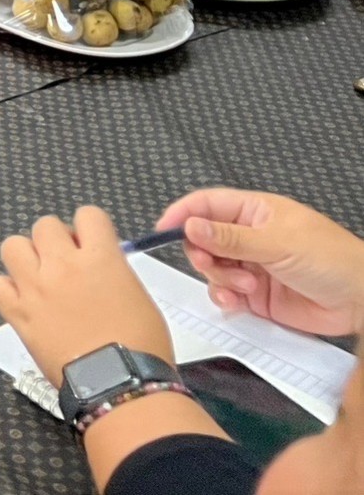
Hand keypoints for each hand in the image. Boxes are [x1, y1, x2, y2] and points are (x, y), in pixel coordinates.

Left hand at [0, 206, 175, 387]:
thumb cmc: (142, 347)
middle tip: (66, 264)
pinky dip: (8, 290)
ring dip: (27, 258)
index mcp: (101, 259)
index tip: (90, 244)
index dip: (89, 228)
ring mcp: (36, 288)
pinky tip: (24, 302)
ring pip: (13, 245)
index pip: (88, 215)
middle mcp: (63, 266)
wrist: (121, 386)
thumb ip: (114, 271)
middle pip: (45, 225)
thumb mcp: (139, 296)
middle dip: (56, 240)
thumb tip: (98, 264)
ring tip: (40, 278)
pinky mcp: (18, 313)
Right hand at [156, 188, 363, 337]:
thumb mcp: (278, 243)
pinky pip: (225, 294)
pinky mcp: (256, 296)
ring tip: (245, 286)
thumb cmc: (330, 259)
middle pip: (203, 240)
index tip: (163, 230)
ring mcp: (252, 267)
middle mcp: (249, 238)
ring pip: (212, 269)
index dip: (183, 214)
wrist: (362, 302)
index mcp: (255, 212)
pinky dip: (225, 298)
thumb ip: (231, 238)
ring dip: (219, 279)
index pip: (207, 205)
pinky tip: (238, 301)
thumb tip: (190, 226)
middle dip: (202, 254)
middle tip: (211, 265)